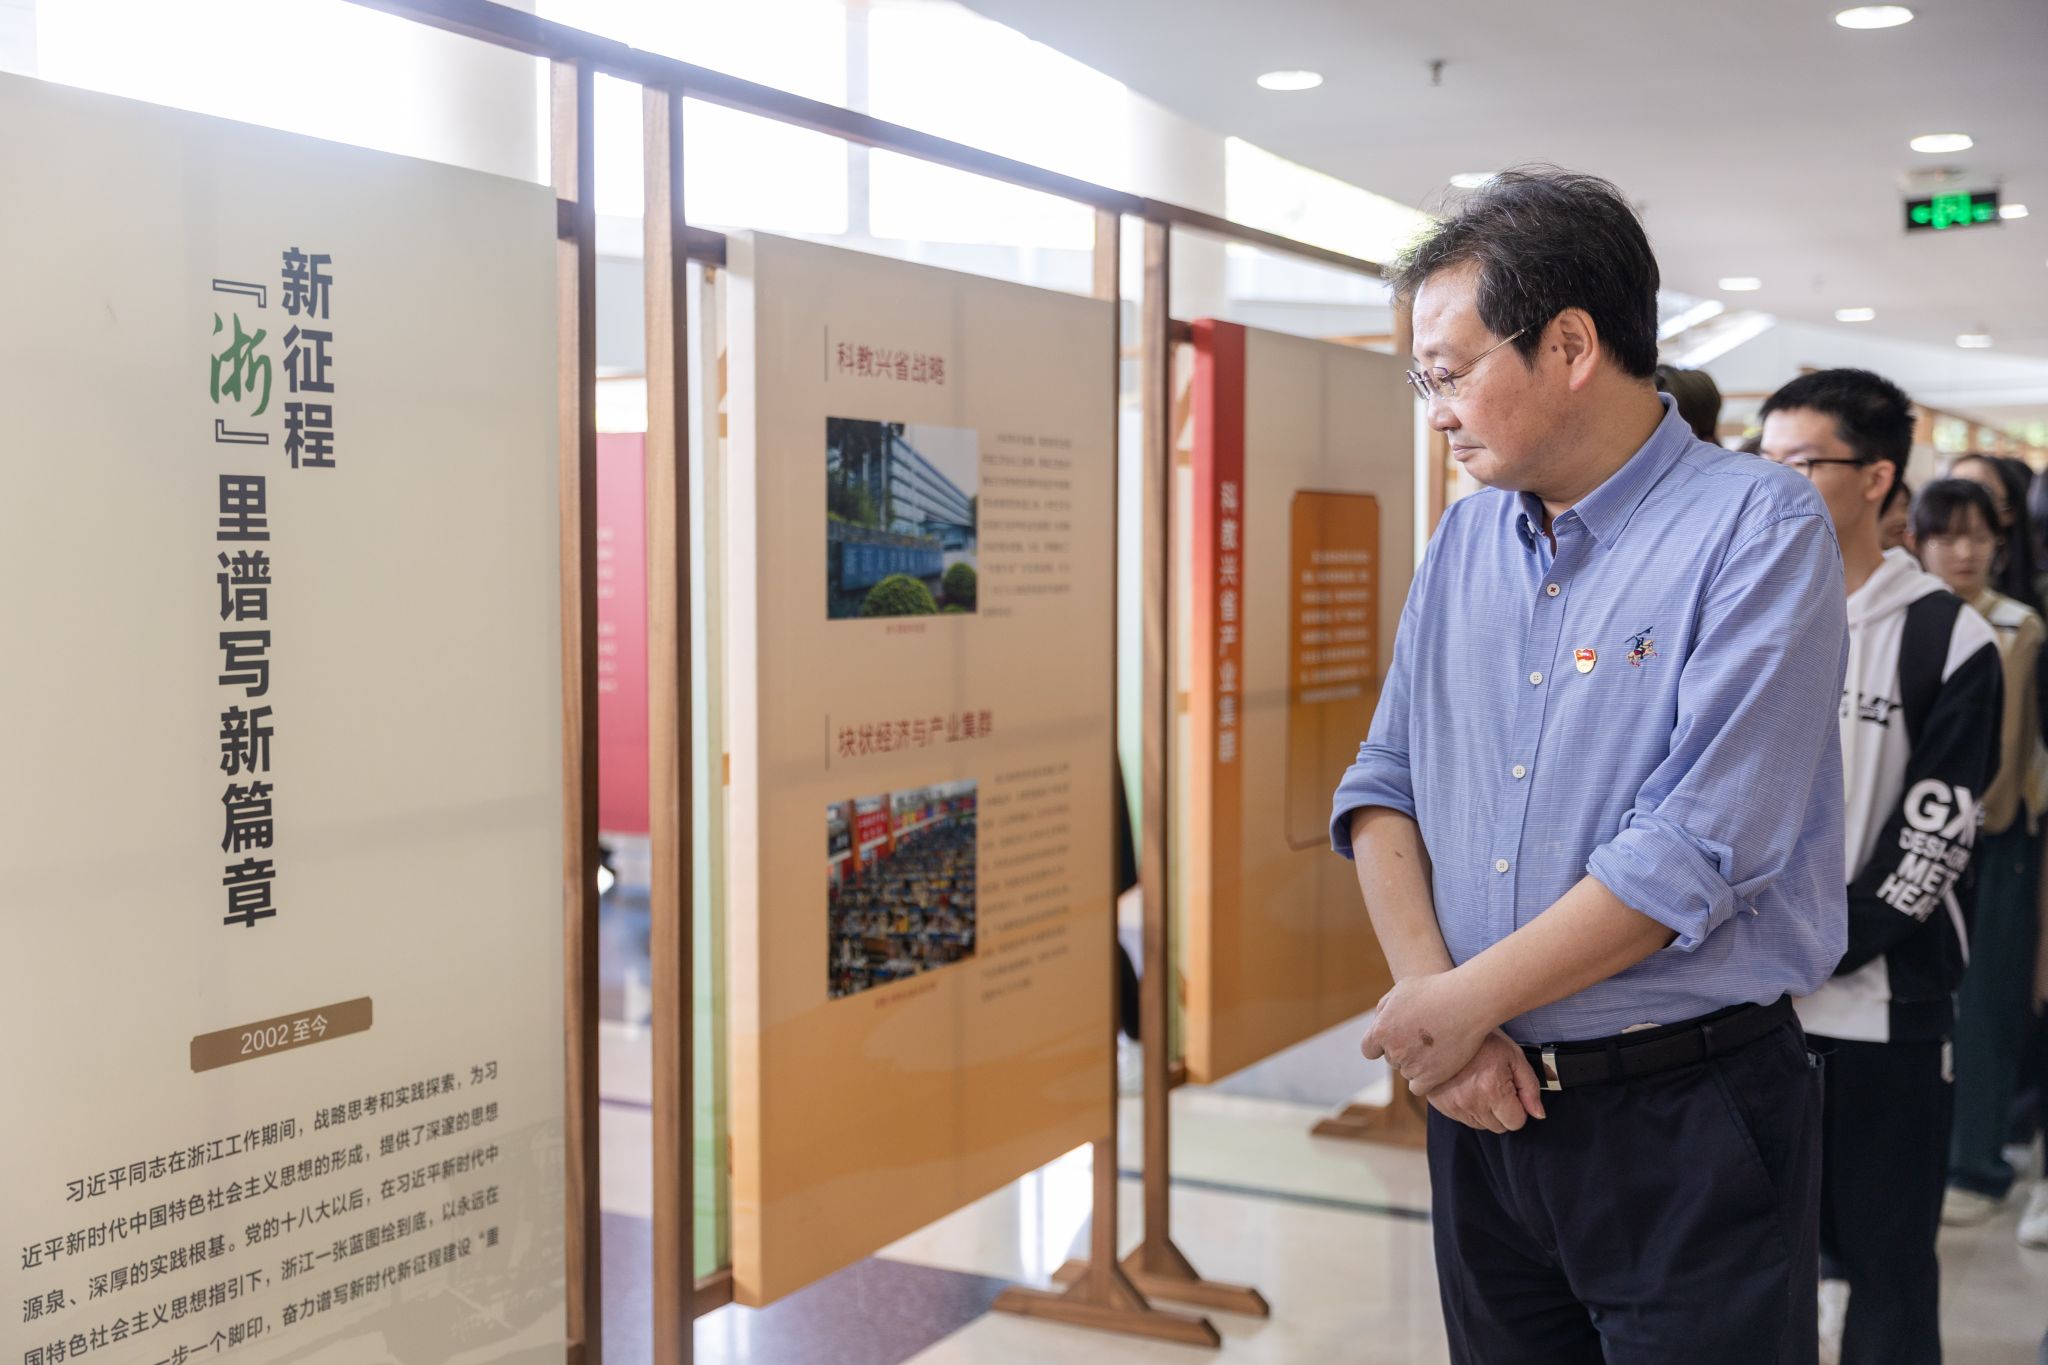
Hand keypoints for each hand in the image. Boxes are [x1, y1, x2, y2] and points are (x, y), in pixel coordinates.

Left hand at [1360, 971, 1493, 1094]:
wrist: (1467, 1001)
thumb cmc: (1435, 990)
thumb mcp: (1401, 990)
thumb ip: (1384, 1009)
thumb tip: (1378, 1024)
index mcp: (1381, 1030)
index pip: (1369, 1049)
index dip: (1380, 1045)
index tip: (1395, 1040)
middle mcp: (1394, 1050)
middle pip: (1391, 1060)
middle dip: (1403, 1050)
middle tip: (1424, 1037)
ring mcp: (1412, 1065)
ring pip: (1407, 1072)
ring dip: (1416, 1064)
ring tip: (1436, 1046)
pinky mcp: (1431, 1077)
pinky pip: (1418, 1088)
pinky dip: (1425, 1080)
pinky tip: (1435, 1067)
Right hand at [1424, 1031, 1545, 1132]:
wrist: (1448, 1028)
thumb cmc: (1485, 1040)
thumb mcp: (1514, 1057)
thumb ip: (1530, 1087)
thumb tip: (1538, 1114)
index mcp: (1492, 1090)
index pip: (1516, 1122)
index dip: (1518, 1108)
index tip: (1511, 1091)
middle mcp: (1471, 1102)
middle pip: (1498, 1126)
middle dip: (1502, 1111)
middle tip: (1496, 1085)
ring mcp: (1453, 1105)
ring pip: (1481, 1124)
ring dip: (1485, 1110)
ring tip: (1480, 1084)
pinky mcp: (1441, 1105)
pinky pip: (1463, 1118)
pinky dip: (1468, 1107)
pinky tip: (1467, 1087)